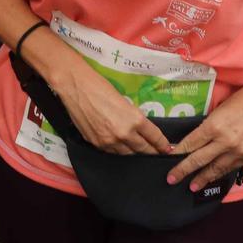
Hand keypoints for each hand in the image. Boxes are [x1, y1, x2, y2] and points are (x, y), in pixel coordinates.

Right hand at [44, 53, 170, 155]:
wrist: (75, 86)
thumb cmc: (100, 86)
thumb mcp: (125, 101)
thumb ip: (135, 118)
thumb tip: (143, 130)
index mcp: (135, 120)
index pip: (155, 138)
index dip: (162, 145)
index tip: (167, 149)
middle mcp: (124, 134)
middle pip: (144, 150)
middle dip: (152, 152)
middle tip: (157, 155)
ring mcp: (109, 142)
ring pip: (129, 155)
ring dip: (136, 154)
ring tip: (141, 155)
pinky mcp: (96, 144)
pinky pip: (113, 153)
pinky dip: (120, 152)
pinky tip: (122, 150)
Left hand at [165, 78, 242, 190]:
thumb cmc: (241, 100)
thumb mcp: (218, 110)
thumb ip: (207, 127)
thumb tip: (193, 141)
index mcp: (214, 126)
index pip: (190, 143)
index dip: (178, 152)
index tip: (168, 159)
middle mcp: (225, 141)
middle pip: (199, 160)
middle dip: (183, 171)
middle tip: (171, 179)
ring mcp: (239, 151)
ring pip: (215, 169)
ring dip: (202, 178)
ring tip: (192, 186)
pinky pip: (230, 167)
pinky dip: (220, 172)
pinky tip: (212, 177)